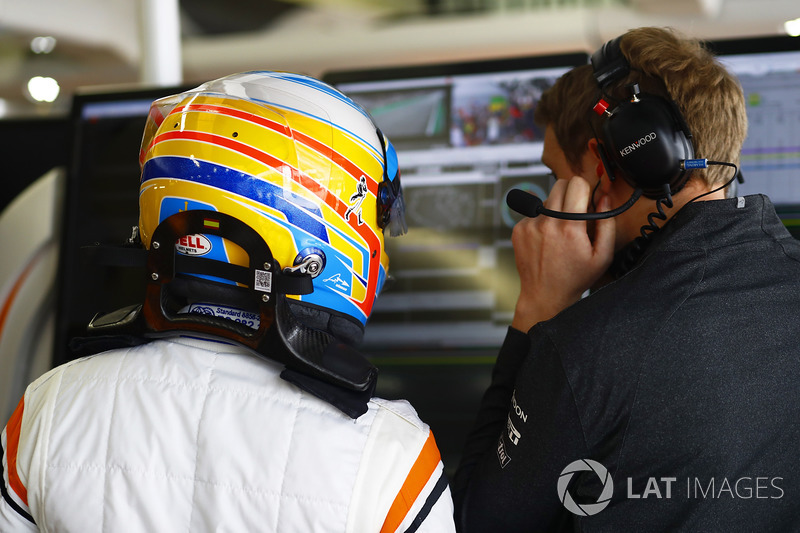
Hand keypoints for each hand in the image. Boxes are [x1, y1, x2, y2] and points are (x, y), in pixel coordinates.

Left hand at [510, 177, 614, 331]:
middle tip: (576, 212)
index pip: (577, 183)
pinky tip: (548, 239)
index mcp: (570, 227)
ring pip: (547, 199)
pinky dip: (542, 220)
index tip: (587, 201)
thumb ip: (607, 224)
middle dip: (571, 193)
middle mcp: (547, 223)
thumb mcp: (602, 256)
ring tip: (561, 231)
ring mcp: (529, 225)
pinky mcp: (518, 230)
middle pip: (560, 184)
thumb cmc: (575, 278)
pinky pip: (534, 212)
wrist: (545, 295)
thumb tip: (604, 198)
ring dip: (556, 208)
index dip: (585, 189)